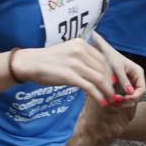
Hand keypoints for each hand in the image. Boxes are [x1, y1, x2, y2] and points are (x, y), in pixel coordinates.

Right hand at [14, 40, 139, 107]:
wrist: (31, 62)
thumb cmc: (49, 59)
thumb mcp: (68, 51)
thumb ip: (83, 57)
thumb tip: (99, 71)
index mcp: (80, 43)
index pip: (103, 59)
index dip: (110, 72)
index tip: (112, 82)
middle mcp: (79, 51)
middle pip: (103, 69)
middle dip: (110, 83)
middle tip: (114, 93)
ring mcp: (74, 63)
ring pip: (99, 79)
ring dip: (107, 91)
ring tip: (110, 99)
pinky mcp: (69, 75)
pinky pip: (90, 87)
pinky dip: (98, 95)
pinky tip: (102, 101)